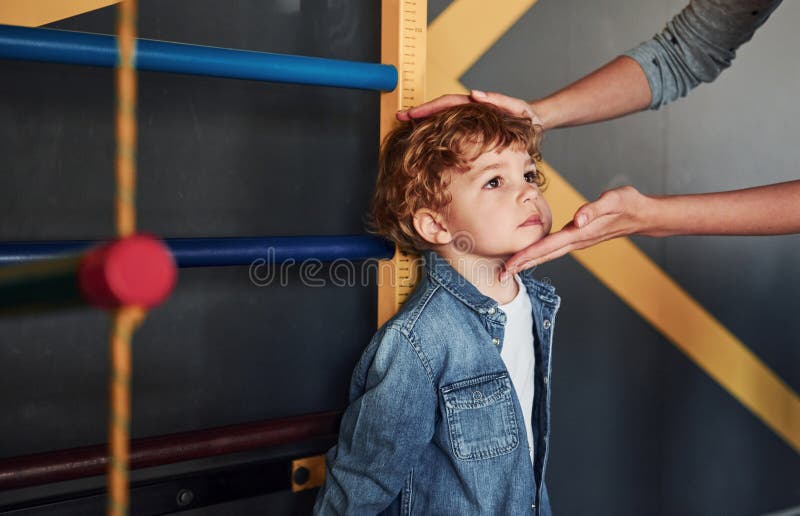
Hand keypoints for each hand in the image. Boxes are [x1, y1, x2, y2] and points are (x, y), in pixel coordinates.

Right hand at [397, 90, 543, 126]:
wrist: (536, 122)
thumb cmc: (528, 117)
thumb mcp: (517, 108)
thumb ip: (498, 100)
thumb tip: (474, 93)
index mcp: (476, 104)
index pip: (447, 103)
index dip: (428, 108)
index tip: (411, 113)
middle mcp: (470, 109)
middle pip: (439, 108)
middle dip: (419, 112)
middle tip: (399, 117)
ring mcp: (469, 119)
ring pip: (442, 118)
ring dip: (425, 121)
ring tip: (406, 126)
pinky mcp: (472, 128)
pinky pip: (450, 127)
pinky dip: (436, 129)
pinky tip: (425, 136)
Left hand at [503, 186, 649, 274]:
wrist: (643, 214)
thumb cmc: (629, 204)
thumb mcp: (614, 200)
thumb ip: (595, 209)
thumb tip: (577, 218)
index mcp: (580, 233)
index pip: (547, 246)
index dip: (527, 255)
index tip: (510, 265)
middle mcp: (576, 240)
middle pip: (543, 255)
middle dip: (521, 265)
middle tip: (500, 275)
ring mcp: (577, 241)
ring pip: (548, 254)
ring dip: (528, 262)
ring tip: (509, 269)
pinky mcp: (579, 237)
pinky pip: (554, 249)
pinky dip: (539, 254)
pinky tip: (530, 256)